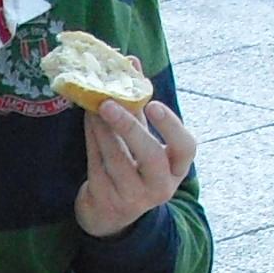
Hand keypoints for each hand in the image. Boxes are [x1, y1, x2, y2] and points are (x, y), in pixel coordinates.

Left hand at [73, 99, 194, 237]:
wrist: (110, 211)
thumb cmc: (133, 166)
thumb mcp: (143, 138)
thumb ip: (139, 104)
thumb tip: (130, 61)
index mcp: (176, 169)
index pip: (185, 148)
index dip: (171, 127)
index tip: (154, 105)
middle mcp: (160, 186)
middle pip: (151, 156)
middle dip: (129, 127)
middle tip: (108, 103)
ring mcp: (133, 197)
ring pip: (117, 159)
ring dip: (103, 128)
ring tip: (94, 105)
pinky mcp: (108, 199)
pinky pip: (98, 164)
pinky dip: (92, 139)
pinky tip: (88, 119)